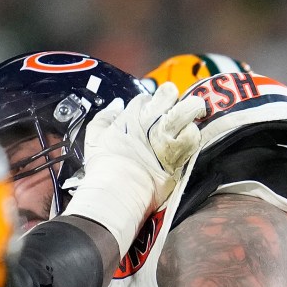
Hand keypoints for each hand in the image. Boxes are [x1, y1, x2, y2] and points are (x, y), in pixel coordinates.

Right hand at [65, 84, 207, 250]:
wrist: (117, 191)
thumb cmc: (103, 168)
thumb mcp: (93, 137)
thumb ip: (104, 118)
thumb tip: (116, 105)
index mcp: (129, 118)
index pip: (145, 99)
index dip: (150, 102)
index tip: (152, 111)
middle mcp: (148, 124)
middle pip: (167, 96)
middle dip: (173, 96)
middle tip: (176, 103)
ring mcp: (164, 139)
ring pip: (184, 113)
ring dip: (190, 112)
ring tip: (193, 114)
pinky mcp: (177, 156)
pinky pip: (192, 138)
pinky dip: (193, 135)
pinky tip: (190, 137)